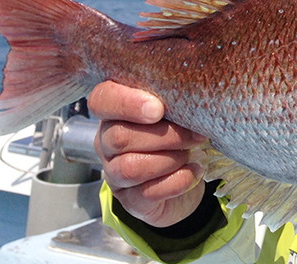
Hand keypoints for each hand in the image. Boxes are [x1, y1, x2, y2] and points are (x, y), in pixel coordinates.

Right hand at [89, 80, 208, 226]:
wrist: (187, 174)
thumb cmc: (178, 133)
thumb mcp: (174, 111)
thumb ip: (173, 100)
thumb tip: (193, 95)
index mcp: (115, 111)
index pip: (101, 99)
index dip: (126, 103)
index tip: (158, 109)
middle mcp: (107, 141)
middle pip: (119, 137)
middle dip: (164, 135)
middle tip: (195, 134)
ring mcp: (114, 173)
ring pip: (129, 167)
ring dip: (169, 159)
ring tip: (191, 154)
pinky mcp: (130, 199)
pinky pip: (147, 192)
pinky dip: (177, 181)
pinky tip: (194, 171)